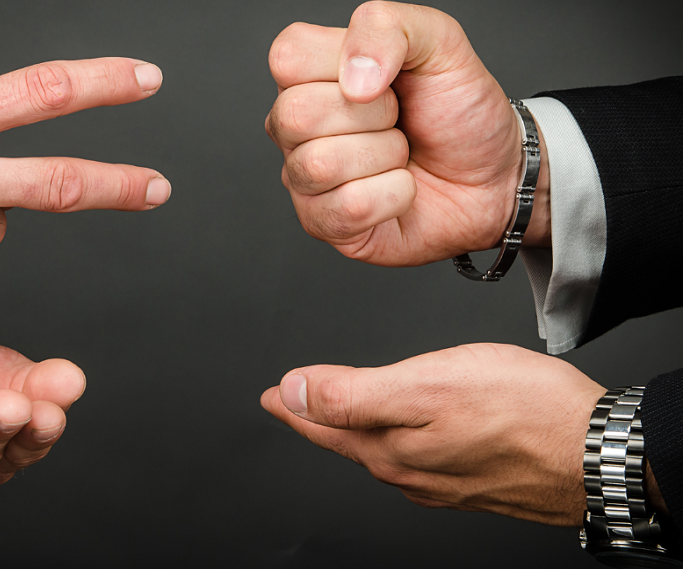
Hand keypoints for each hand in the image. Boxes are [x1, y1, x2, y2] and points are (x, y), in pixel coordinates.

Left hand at [261, 343, 607, 525]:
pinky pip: (416, 459)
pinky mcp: (473, 479)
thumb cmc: (522, 412)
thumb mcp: (424, 385)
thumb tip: (292, 393)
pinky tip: (402, 435)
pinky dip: (394, 440)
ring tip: (339, 418)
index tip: (270, 396)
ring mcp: (442, 480)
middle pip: (347, 440)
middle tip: (293, 404)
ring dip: (353, 432)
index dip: (292, 406)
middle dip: (316, 421)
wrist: (596, 455)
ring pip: (381, 451)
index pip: (321, 426)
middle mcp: (410, 471)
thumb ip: (351, 394)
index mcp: (389, 447)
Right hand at [265, 1, 549, 265]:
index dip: (345, 63)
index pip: (288, 57)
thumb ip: (388, 26)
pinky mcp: (324, 223)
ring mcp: (304, 178)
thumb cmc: (458, 112)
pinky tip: (400, 189)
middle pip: (296, 114)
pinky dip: (394, 195)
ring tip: (400, 154)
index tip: (385, 77)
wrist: (493, 174)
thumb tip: (353, 79)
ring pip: (320, 164)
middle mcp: (295, 127)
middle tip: (398, 120)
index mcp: (310, 74)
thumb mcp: (439, 42)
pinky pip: (348, 207)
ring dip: (385, 156)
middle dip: (374, 115)